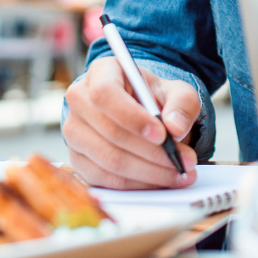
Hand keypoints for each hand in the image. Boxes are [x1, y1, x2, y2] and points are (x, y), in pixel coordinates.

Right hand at [63, 57, 199, 188]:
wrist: (140, 113)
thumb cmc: (154, 99)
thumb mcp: (176, 92)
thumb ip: (182, 104)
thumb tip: (176, 127)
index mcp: (101, 72)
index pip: (105, 93)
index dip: (132, 117)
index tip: (162, 134)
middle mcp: (79, 100)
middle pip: (109, 131)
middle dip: (151, 152)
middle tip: (183, 162)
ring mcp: (74, 132)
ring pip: (108, 160)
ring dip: (148, 172)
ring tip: (179, 173)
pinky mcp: (77, 161)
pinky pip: (105, 180)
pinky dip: (136, 185)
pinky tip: (160, 181)